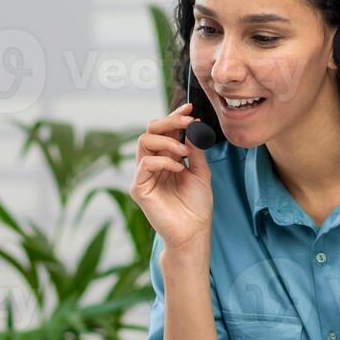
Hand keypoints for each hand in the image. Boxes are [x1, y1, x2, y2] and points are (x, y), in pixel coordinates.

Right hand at [130, 103, 212, 253]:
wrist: (194, 231)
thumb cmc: (197, 205)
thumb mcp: (201, 171)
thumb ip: (195, 149)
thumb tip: (192, 126)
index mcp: (166, 158)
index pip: (165, 131)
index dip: (175, 117)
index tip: (189, 108)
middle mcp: (152, 164)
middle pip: (150, 131)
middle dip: (169, 121)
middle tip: (188, 122)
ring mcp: (143, 175)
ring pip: (144, 142)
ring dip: (167, 141)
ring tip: (185, 152)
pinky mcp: (138, 188)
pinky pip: (145, 164)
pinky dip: (164, 161)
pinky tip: (179, 168)